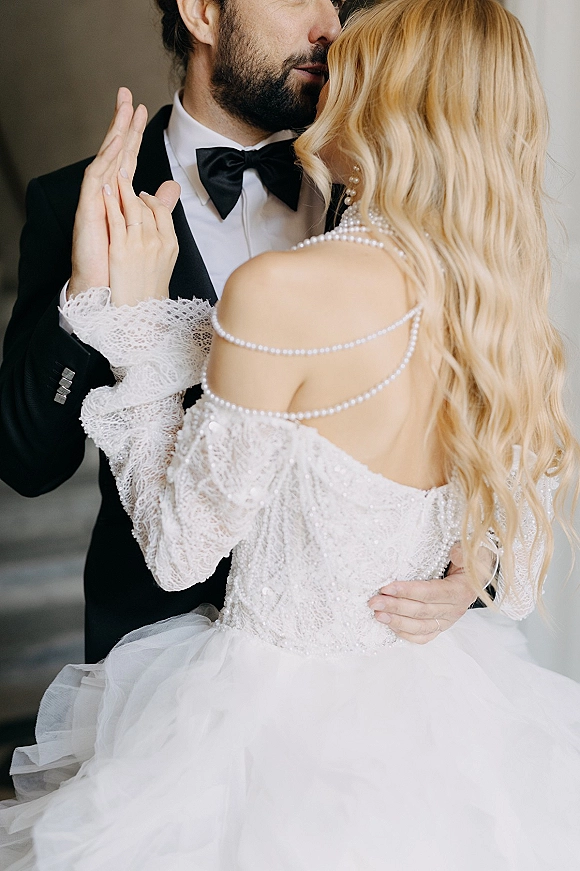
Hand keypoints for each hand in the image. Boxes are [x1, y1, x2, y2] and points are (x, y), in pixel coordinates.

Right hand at [69, 87, 146, 297]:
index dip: (134, 133)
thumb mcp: (145, 226)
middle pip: (114, 151)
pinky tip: (117, 145)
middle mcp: (105, 194)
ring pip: (105, 159)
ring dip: (115, 134)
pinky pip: (96, 180)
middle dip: (121, 122)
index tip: (142, 108)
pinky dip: (107, 161)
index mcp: (118, 196)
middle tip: (127, 94)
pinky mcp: (88, 210)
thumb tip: (171, 186)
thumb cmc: (119, 261)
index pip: (128, 157)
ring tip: (123, 111)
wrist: (105, 288)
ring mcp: (95, 201)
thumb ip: (157, 205)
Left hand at [103, 165, 179, 305]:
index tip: (142, 195)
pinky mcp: (120, 250)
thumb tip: (170, 223)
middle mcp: (157, 242)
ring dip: (122, 187)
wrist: (138, 313)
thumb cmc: (149, 289)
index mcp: (170, 244)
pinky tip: (104, 190)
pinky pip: (115, 219)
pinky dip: (110, 202)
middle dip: (133, 191)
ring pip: (131, 208)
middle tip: (123, 177)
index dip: (150, 199)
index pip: (161, 211)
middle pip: (146, 207)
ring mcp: (138, 245)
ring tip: (115, 175)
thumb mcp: (165, 260)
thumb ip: (166, 234)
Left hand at [368, 544, 492, 643]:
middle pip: (420, 611)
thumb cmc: (469, 561)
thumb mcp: (468, 551)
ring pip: (419, 626)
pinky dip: (406, 633)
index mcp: (460, 590)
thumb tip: (453, 554)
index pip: (430, 593)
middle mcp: (455, 609)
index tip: (386, 588)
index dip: (407, 591)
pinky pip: (423, 636)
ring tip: (377, 614)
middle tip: (373, 602)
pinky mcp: (441, 626)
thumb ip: (460, 553)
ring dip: (396, 621)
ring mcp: (447, 620)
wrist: (477, 575)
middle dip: (394, 606)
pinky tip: (390, 625)